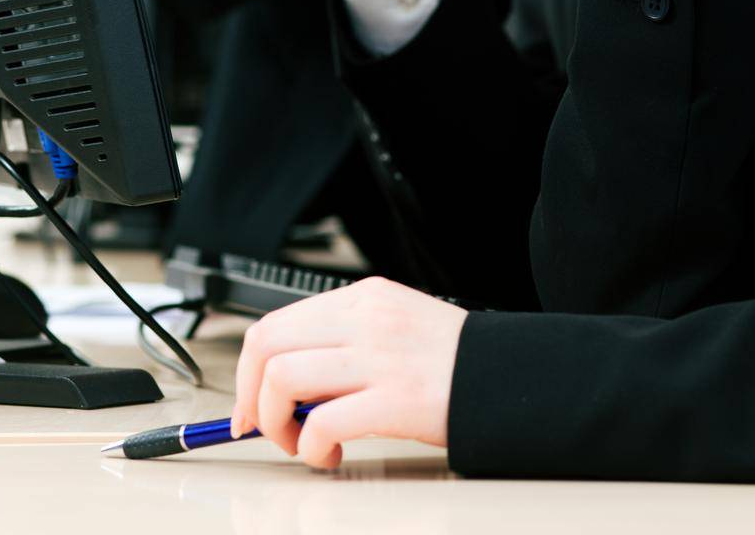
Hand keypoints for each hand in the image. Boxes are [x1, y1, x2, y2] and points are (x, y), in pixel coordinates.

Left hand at [230, 277, 466, 467]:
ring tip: (303, 443)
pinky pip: (322, 422)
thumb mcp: (393, 328)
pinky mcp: (395, 399)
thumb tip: (284, 388)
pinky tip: (331, 455)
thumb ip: (343, 344)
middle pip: (268, 344)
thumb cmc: (449, 362)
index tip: (248, 407)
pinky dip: (312, 448)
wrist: (506, 378)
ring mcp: (380, 356)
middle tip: (267, 429)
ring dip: (277, 424)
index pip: (277, 322)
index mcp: (365, 299)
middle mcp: (367, 319)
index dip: (248, 371)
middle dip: (252, 396)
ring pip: (283, 378)